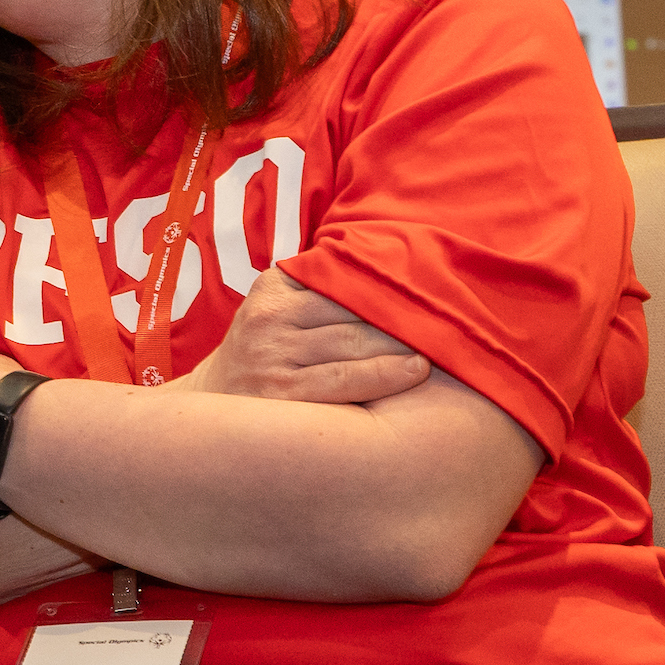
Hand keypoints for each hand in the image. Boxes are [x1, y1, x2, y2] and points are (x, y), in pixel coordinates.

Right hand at [183, 267, 427, 404]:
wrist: (213, 404)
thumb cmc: (265, 352)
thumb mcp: (277, 307)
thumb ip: (317, 287)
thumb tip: (388, 261)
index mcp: (273, 288)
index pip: (341, 278)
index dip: (388, 282)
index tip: (430, 282)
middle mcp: (269, 318)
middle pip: (353, 310)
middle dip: (403, 312)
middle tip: (451, 312)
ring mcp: (274, 356)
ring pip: (355, 343)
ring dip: (404, 341)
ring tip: (445, 339)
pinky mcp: (282, 394)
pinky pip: (346, 380)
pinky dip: (386, 374)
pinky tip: (416, 370)